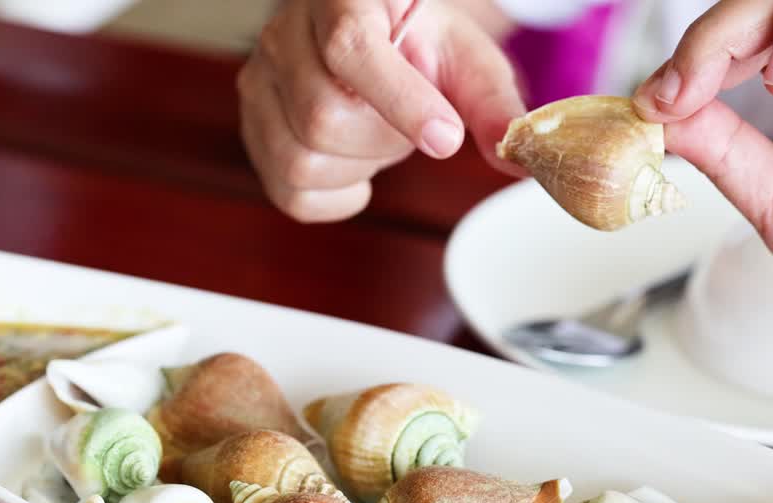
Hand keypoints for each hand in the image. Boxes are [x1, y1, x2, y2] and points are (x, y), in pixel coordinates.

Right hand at [238, 0, 524, 222]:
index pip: (350, 47)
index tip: (445, 139)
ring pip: (301, 159)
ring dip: (359, 167)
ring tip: (380, 136)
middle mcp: (286, 35)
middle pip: (322, 118)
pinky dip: (336, 197)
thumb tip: (518, 158)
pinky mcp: (255, 128)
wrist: (376, 35)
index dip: (400, 101)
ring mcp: (260, 83)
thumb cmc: (420, 43)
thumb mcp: (467, 61)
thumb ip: (494, 106)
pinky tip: (358, 167)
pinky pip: (289, 192)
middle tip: (411, 123)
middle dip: (384, 140)